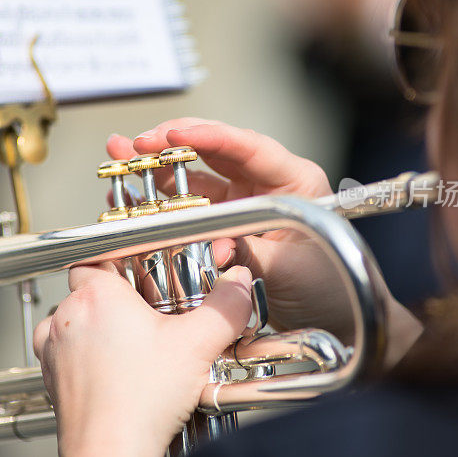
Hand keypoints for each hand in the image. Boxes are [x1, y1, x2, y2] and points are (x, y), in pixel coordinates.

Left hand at [34, 264, 252, 456]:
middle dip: (114, 300)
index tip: (137, 275)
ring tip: (128, 344)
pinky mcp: (53, 377)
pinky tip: (111, 369)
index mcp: (97, 296)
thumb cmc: (141, 401)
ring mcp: (54, 348)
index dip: (117, 264)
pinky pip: (63, 353)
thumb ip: (224, 307)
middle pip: (86, 290)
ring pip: (71, 321)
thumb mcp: (198, 345)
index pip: (95, 258)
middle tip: (144, 315)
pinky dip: (82, 356)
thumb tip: (238, 283)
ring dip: (93, 327)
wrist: (112, 451)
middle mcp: (67, 317)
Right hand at [107, 118, 420, 351]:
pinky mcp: (225, 222)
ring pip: (196, 176)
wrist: (335, 321)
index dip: (208, 136)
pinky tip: (134, 196)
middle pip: (215, 152)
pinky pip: (190, 206)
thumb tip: (214, 244)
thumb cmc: (329, 290)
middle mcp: (266, 183)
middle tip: (137, 144)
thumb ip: (250, 253)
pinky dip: (162, 201)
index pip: (249, 147)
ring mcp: (243, 201)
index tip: (172, 135)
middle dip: (172, 144)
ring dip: (159, 168)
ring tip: (122, 160)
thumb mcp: (291, 270)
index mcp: (295, 180)